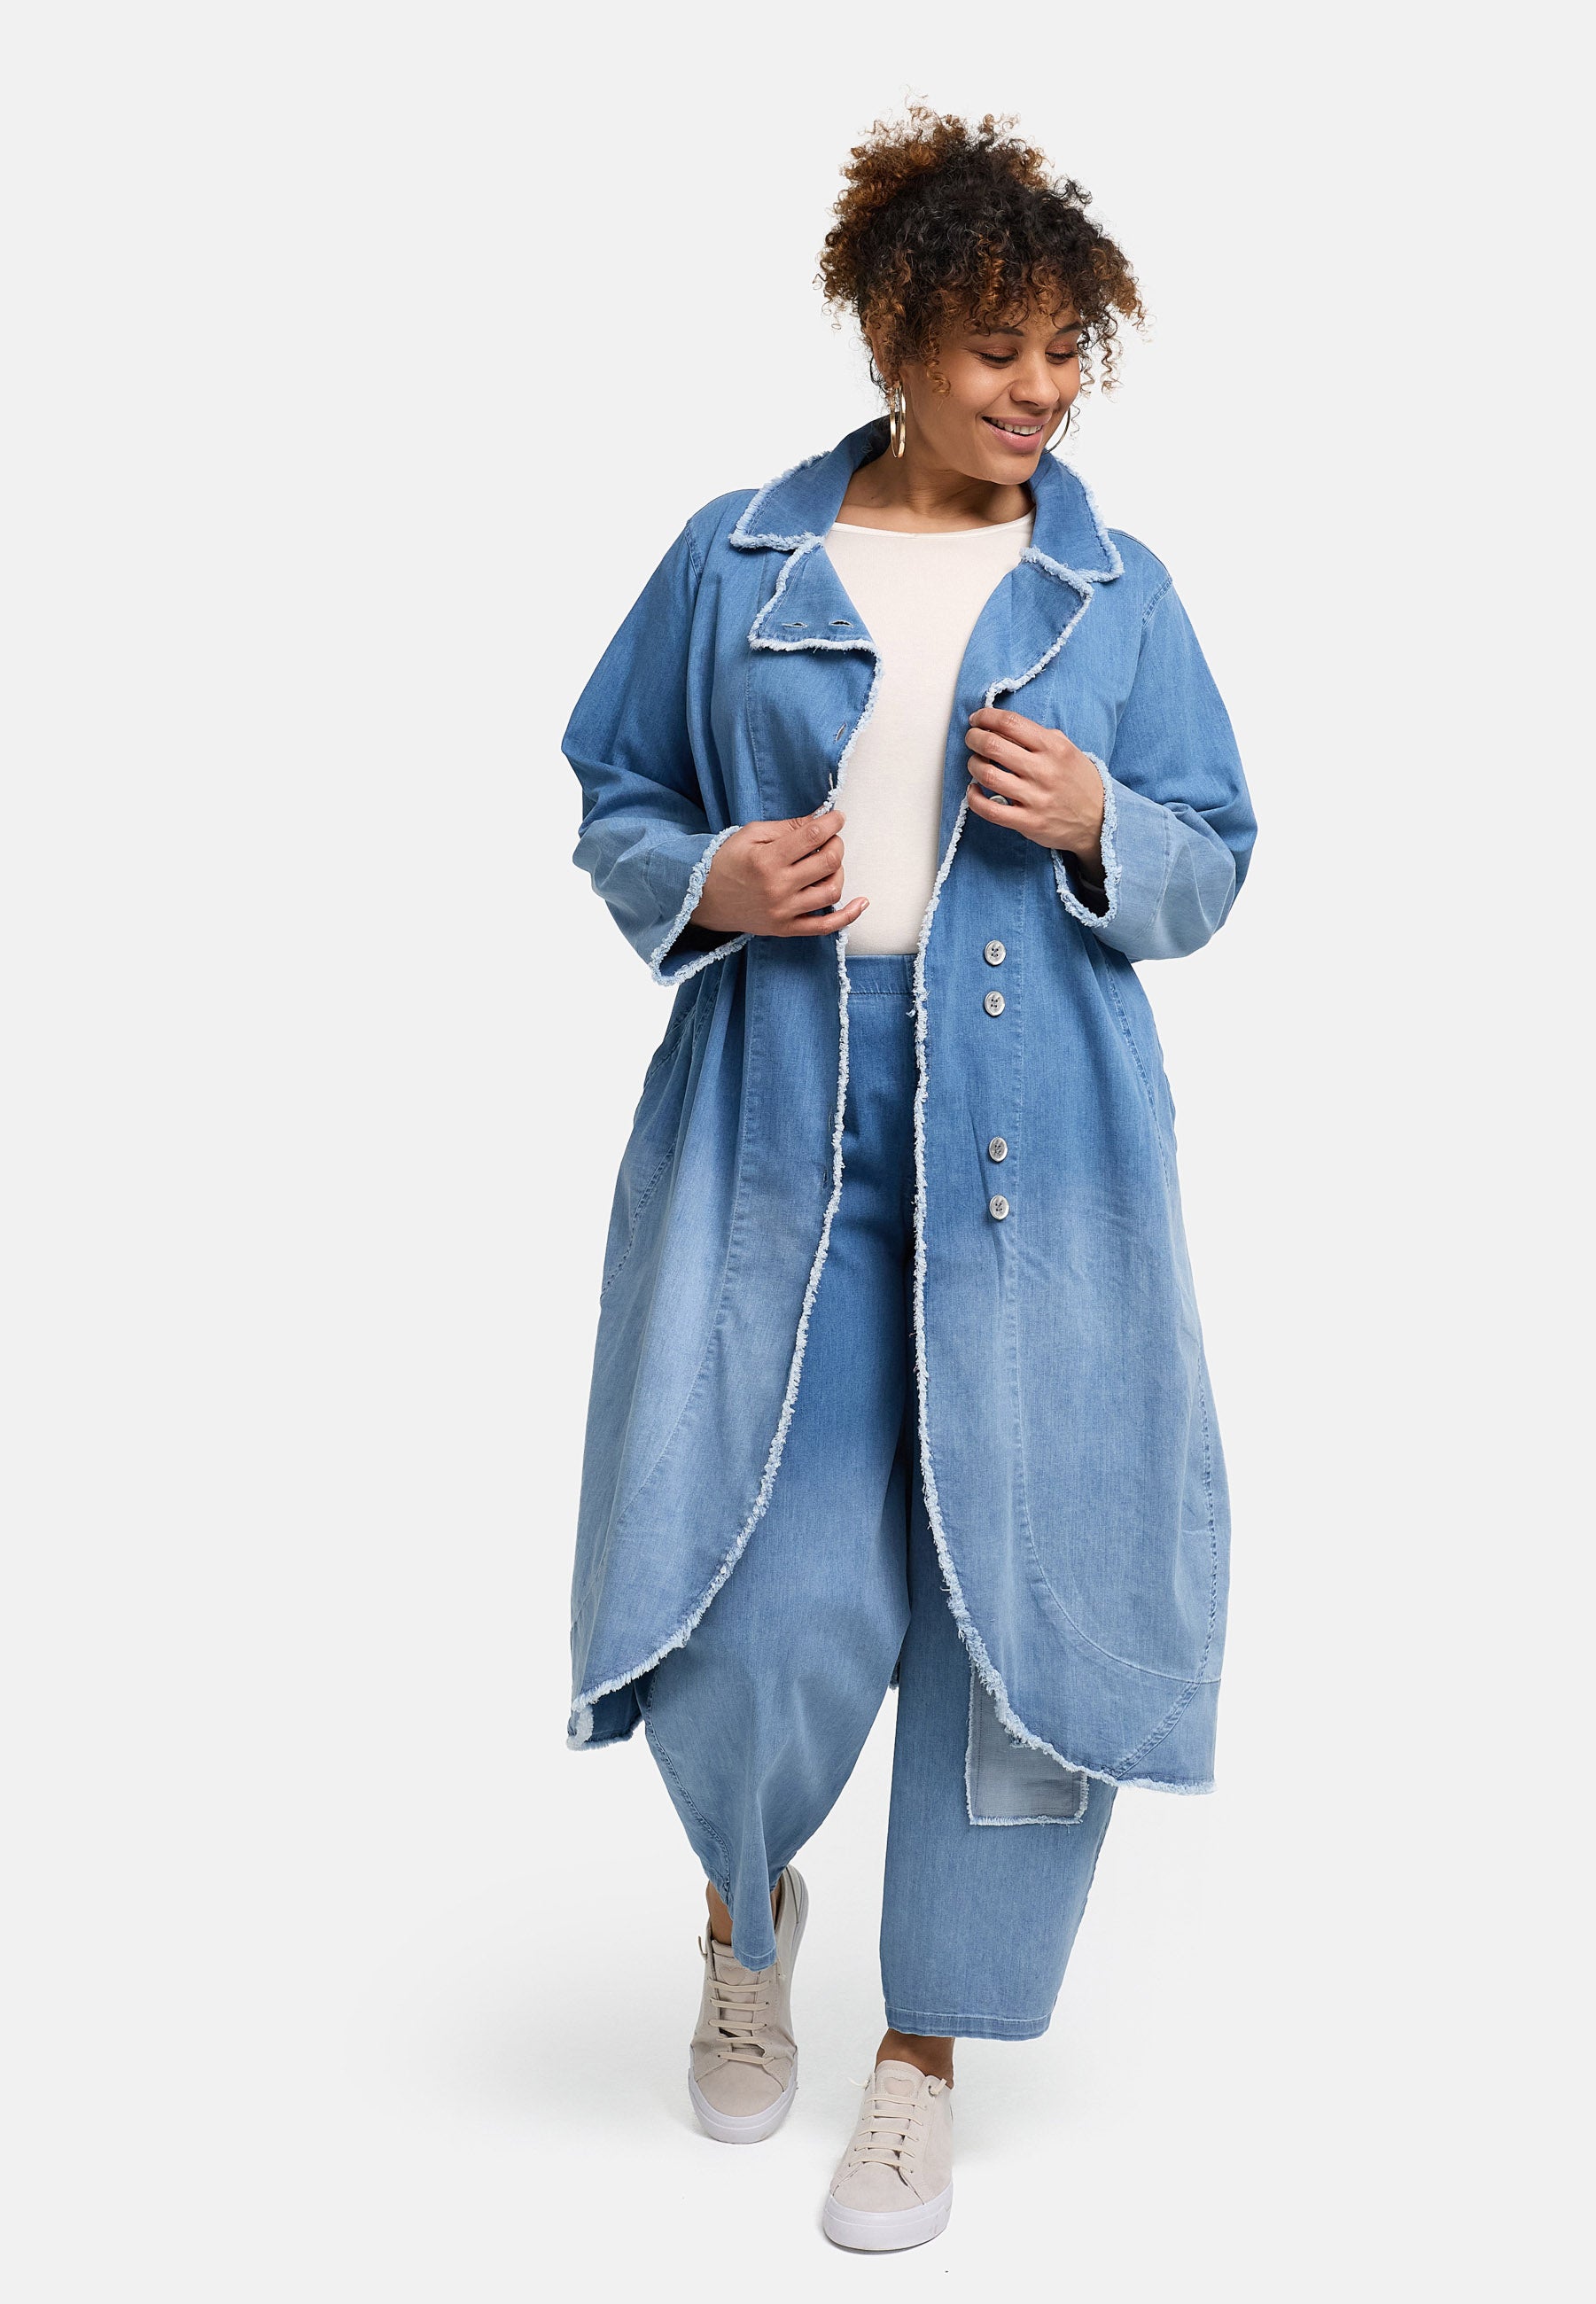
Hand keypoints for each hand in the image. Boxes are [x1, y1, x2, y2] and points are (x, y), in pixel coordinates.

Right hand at [689, 811, 868, 938]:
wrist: (703, 899)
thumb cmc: (727, 862)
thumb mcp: (750, 834)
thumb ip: (787, 827)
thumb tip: (819, 818)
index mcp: (767, 860)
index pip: (813, 836)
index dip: (832, 822)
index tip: (837, 817)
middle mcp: (778, 888)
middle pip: (828, 863)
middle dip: (837, 844)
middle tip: (831, 839)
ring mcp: (784, 912)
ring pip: (832, 891)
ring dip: (839, 872)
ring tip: (828, 863)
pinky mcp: (787, 929)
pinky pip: (825, 926)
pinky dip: (848, 916)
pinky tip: (861, 902)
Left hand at [963, 708, 1104, 878]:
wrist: (1099, 820)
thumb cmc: (1078, 782)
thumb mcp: (1067, 750)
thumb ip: (1039, 737)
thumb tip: (1003, 727)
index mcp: (1053, 747)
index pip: (1010, 723)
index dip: (986, 717)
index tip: (977, 719)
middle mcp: (1044, 770)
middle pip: (993, 746)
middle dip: (974, 738)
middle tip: (972, 739)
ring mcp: (1035, 798)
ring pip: (987, 775)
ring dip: (973, 765)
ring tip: (976, 764)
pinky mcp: (1028, 822)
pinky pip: (989, 810)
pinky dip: (974, 797)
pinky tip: (974, 790)